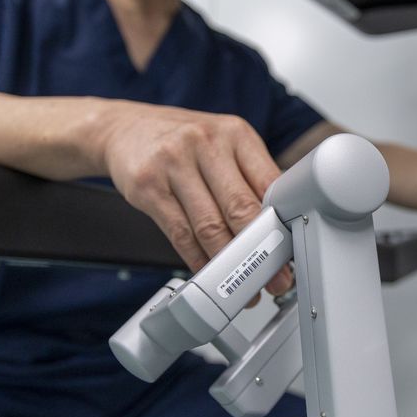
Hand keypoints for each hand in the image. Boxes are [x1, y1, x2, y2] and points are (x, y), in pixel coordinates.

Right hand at [97, 102, 292, 304]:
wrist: (124, 129)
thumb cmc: (182, 141)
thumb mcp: (222, 144)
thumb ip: (250, 176)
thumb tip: (281, 223)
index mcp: (235, 133)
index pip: (269, 183)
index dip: (283, 222)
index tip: (291, 250)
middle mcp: (206, 143)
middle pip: (241, 207)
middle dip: (261, 250)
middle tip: (275, 278)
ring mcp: (173, 163)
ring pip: (210, 226)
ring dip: (230, 264)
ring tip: (244, 286)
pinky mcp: (147, 186)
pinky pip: (180, 233)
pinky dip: (198, 260)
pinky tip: (209, 273)